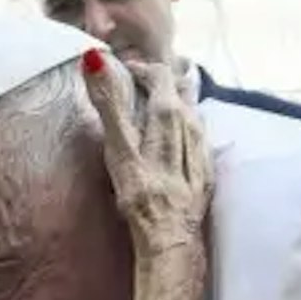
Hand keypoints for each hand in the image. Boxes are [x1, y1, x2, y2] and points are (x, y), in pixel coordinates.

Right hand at [82, 51, 213, 258]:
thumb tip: (95, 58)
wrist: (170, 241)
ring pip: (193, 113)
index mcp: (169, 116)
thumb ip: (109, 102)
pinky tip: (178, 140)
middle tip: (139, 84)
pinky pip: (199, 139)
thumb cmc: (141, 196)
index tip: (122, 71)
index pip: (159, 75)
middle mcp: (191, 128)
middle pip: (180, 91)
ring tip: (157, 105)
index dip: (140, 68)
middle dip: (160, 82)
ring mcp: (202, 151)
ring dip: (175, 103)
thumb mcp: (119, 148)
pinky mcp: (205, 173)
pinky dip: (186, 129)